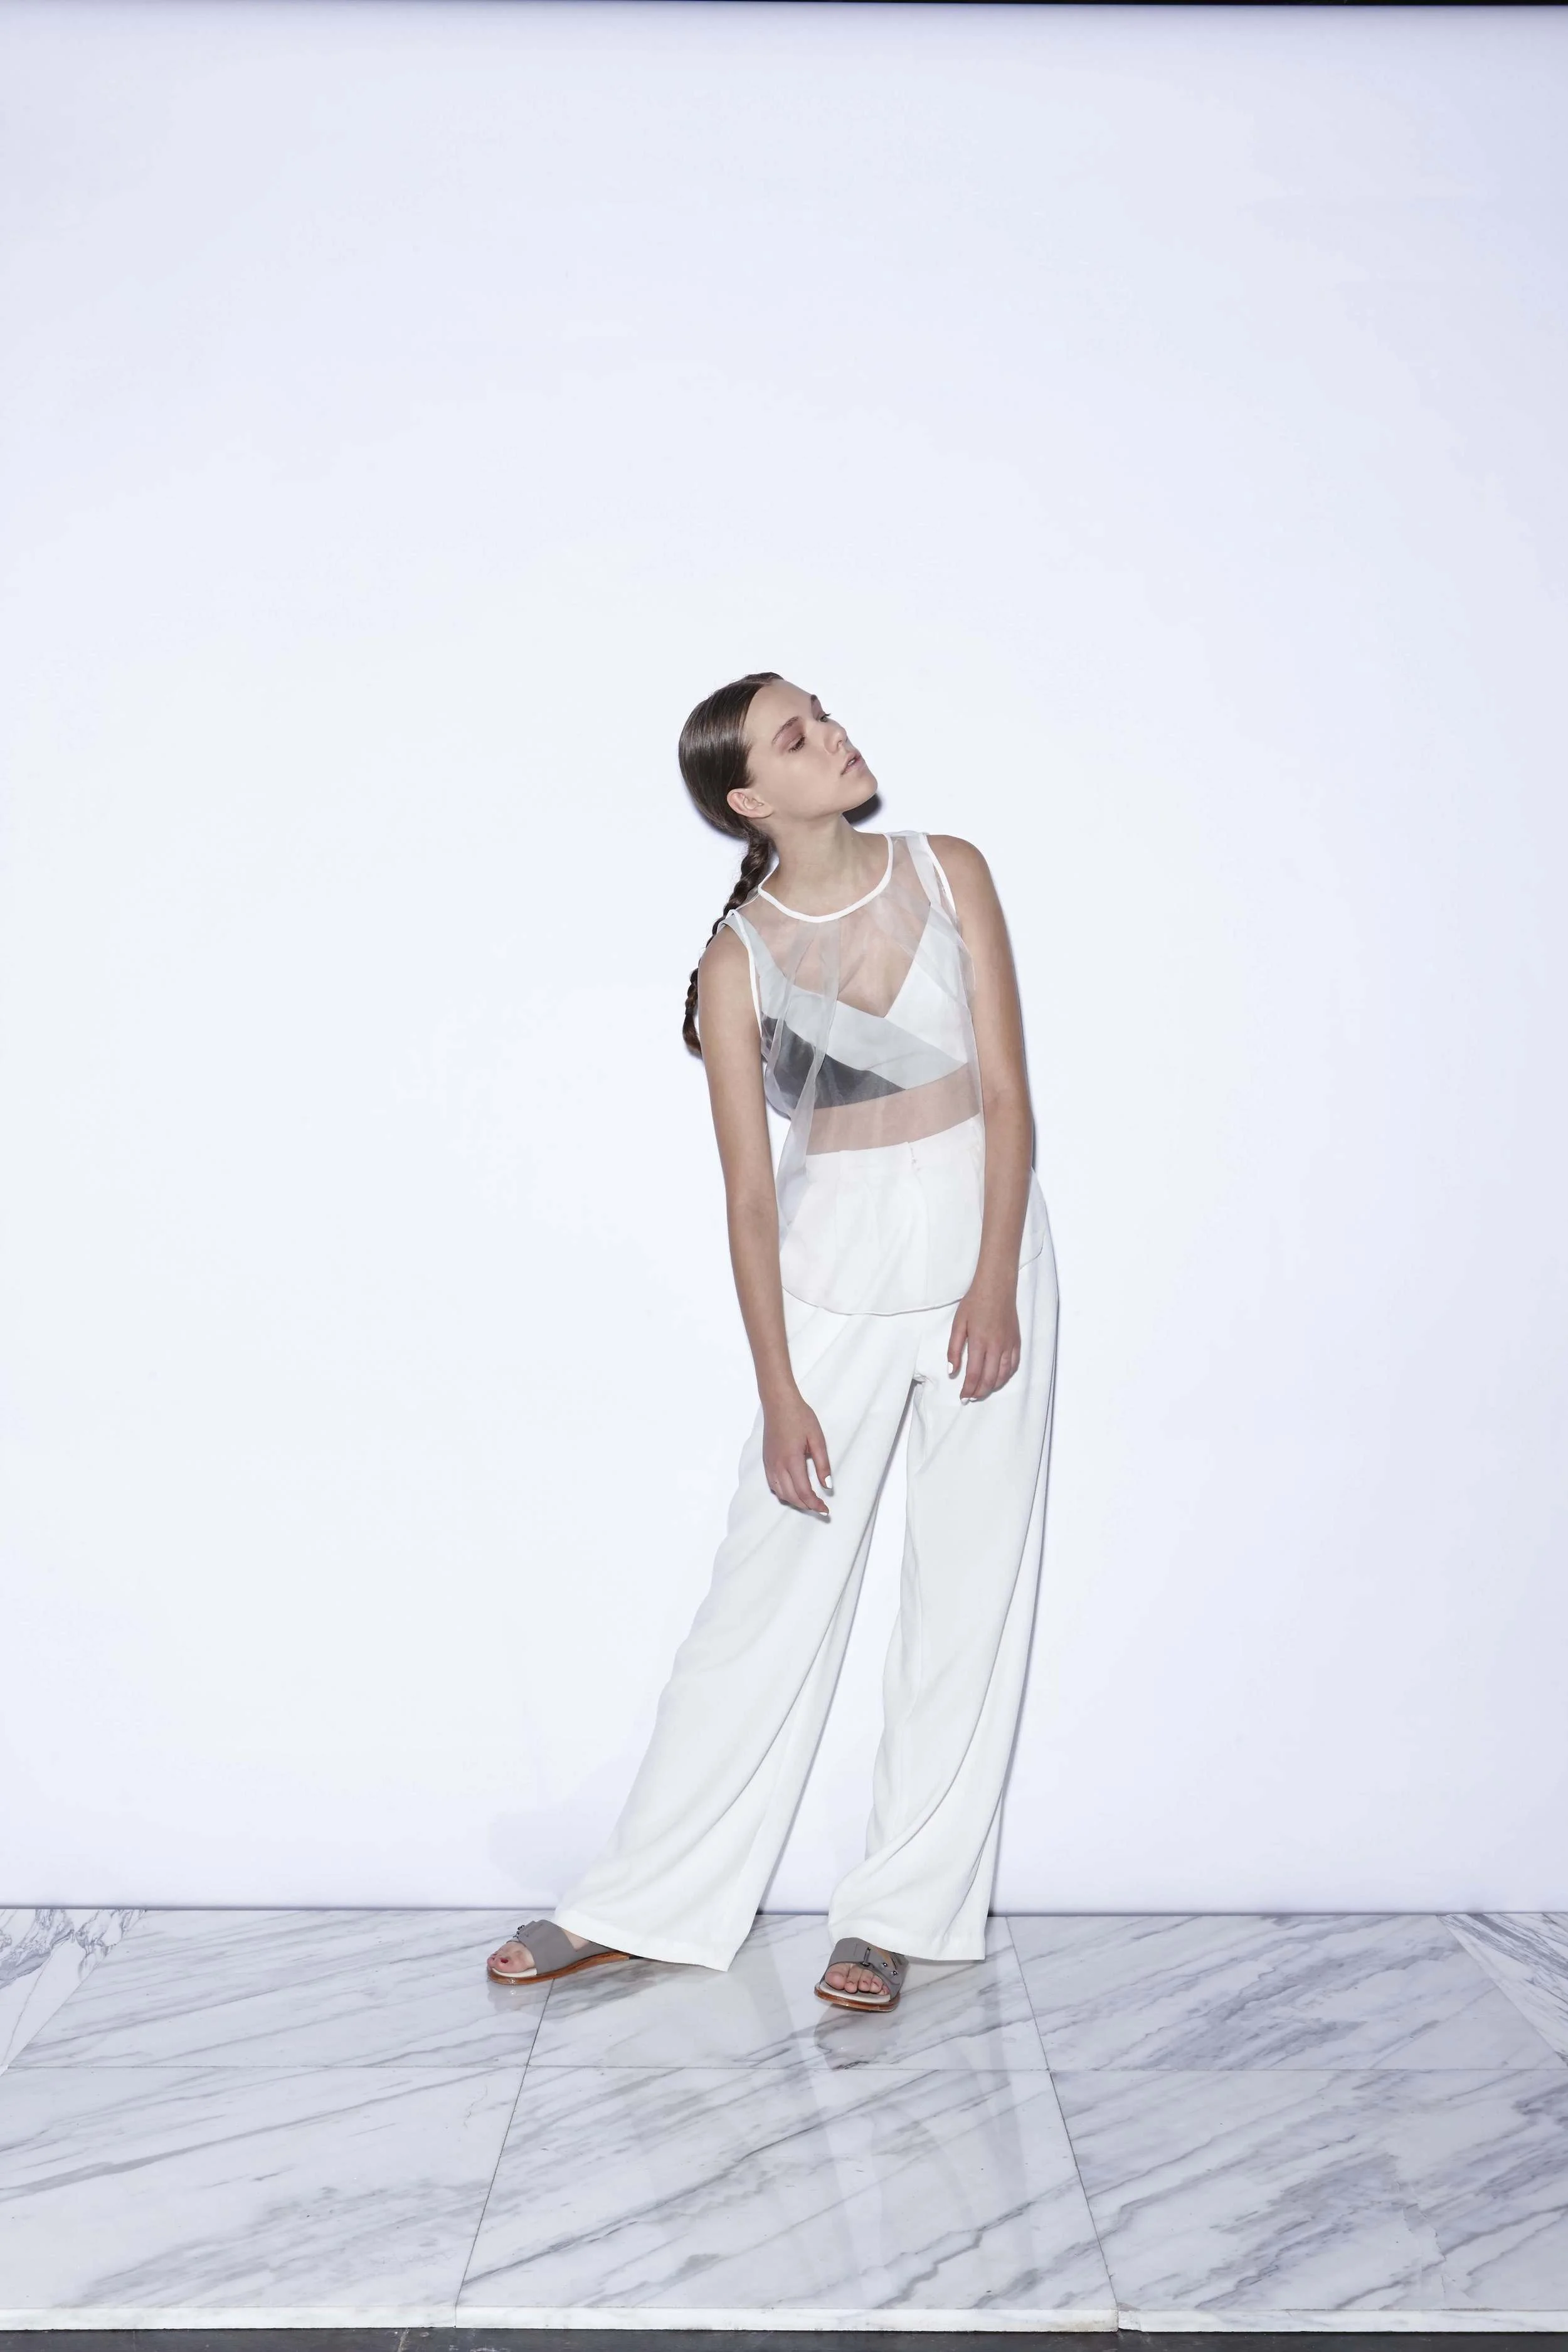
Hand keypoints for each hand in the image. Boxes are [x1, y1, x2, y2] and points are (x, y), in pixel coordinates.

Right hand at [762, 1391, 832, 1515]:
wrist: (779, 1403)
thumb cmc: (800, 1417)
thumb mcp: (817, 1439)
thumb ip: (823, 1464)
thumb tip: (827, 1485)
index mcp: (792, 1460)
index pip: (804, 1492)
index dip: (815, 1504)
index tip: (825, 1509)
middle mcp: (778, 1465)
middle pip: (791, 1497)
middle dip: (806, 1506)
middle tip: (820, 1508)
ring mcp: (769, 1464)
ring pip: (780, 1493)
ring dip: (795, 1501)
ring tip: (809, 1501)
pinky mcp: (766, 1461)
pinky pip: (773, 1485)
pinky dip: (783, 1493)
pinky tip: (793, 1490)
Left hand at [947, 1273, 1020, 1401]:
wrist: (996, 1287)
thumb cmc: (974, 1303)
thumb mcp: (958, 1324)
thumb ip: (954, 1349)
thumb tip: (952, 1371)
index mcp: (980, 1342)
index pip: (974, 1375)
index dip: (968, 1389)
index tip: (962, 1397)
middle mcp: (997, 1347)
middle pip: (990, 1379)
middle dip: (979, 1392)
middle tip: (970, 1397)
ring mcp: (1009, 1345)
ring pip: (1003, 1375)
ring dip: (992, 1387)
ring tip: (982, 1391)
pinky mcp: (1016, 1342)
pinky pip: (1014, 1365)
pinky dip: (1005, 1376)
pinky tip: (998, 1379)